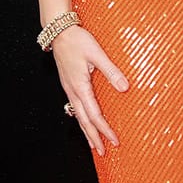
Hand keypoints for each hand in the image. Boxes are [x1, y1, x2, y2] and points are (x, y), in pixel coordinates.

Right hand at [52, 27, 127, 156]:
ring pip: (78, 116)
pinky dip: (82, 119)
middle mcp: (73, 91)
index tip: (115, 141)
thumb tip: (124, 88)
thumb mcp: (96, 54)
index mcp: (80, 87)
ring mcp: (69, 89)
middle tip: (104, 152)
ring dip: (87, 131)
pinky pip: (75, 107)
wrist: (58, 31)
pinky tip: (85, 121)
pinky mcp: (69, 84)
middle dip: (94, 137)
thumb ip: (111, 71)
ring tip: (94, 144)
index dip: (105, 130)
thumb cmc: (77, 40)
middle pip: (84, 121)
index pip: (95, 115)